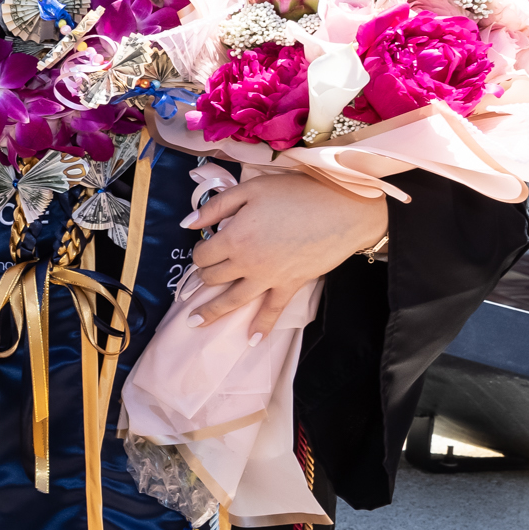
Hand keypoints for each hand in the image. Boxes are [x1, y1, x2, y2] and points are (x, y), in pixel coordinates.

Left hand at [183, 171, 387, 332]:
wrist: (342, 208)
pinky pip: (273, 310)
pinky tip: (252, 341)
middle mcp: (247, 262)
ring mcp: (269, 277)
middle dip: (205, 276)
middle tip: (205, 275)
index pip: (203, 255)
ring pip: (233, 299)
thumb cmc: (296, 193)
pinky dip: (262, 326)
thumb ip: (215, 207)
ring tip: (195, 323)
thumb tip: (186, 224)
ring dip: (212, 311)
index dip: (199, 253)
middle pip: (214, 277)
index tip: (205, 247)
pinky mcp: (290, 284)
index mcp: (234, 237)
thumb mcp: (251, 189)